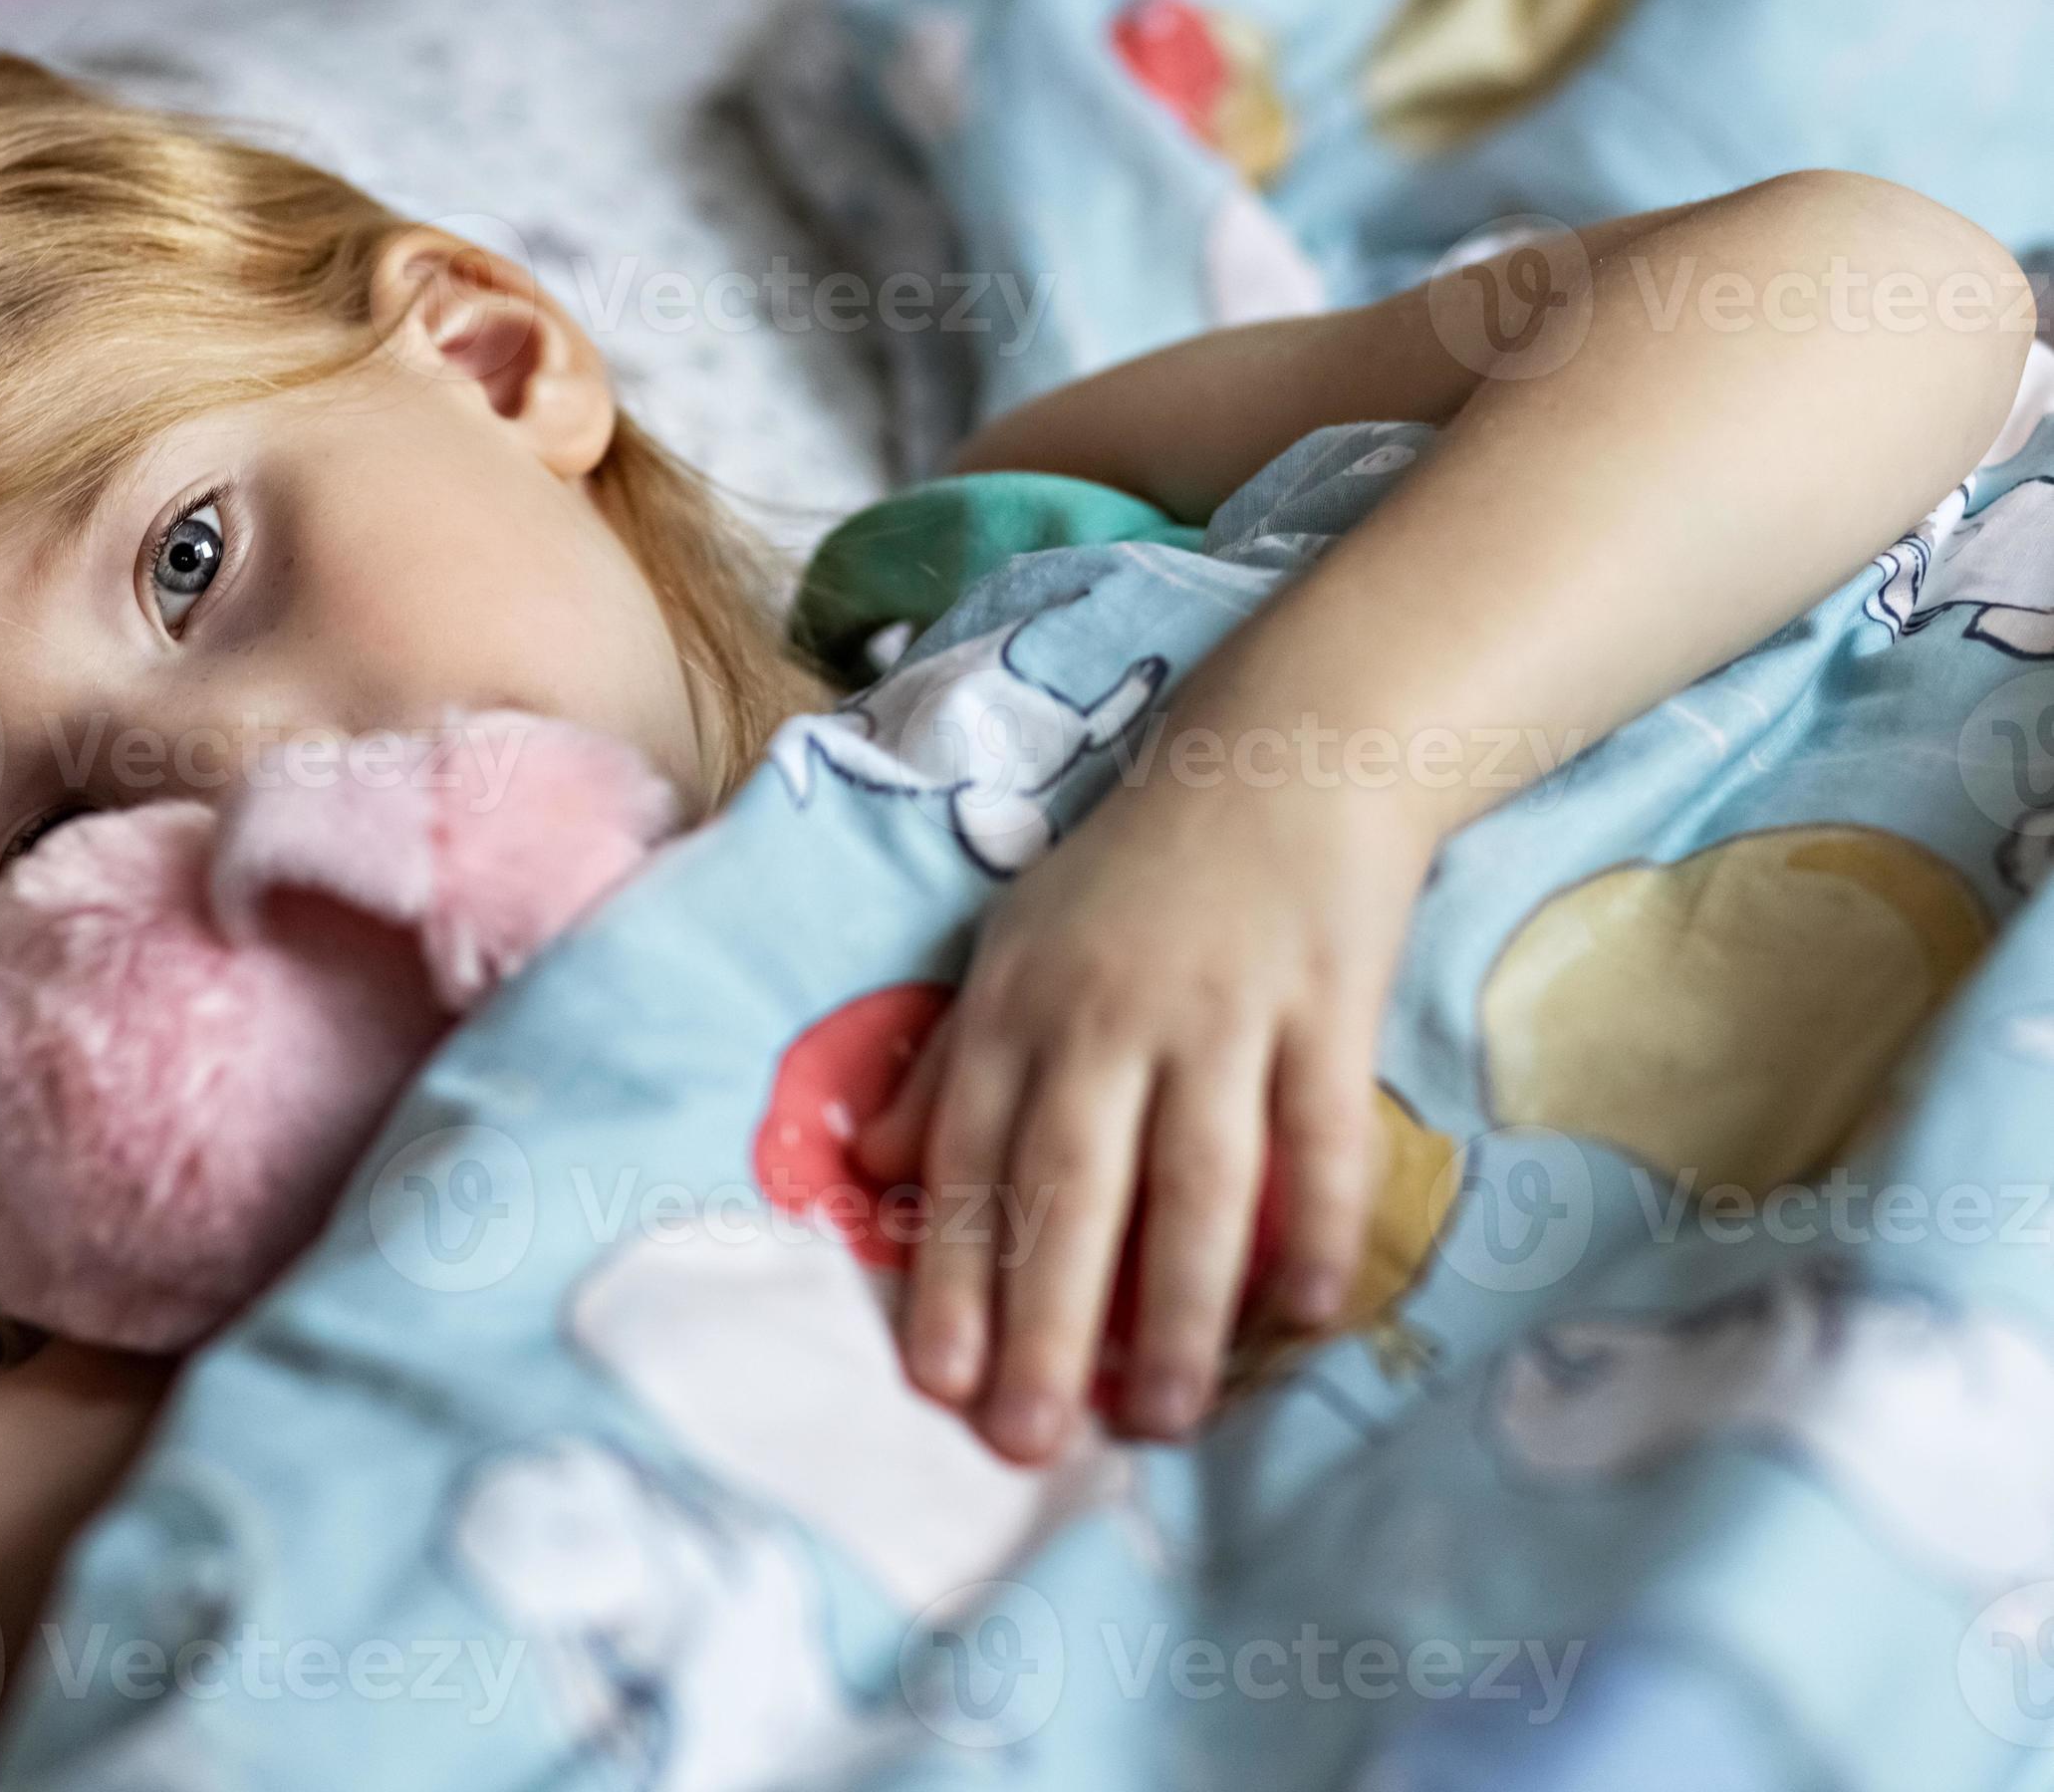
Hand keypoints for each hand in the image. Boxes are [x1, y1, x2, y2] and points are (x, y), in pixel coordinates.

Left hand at [856, 767, 1434, 1460]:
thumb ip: (946, 1062)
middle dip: (1044, 1319)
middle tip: (1028, 1438)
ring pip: (1197, 1178)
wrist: (1280, 754)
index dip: (950, 1270)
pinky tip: (1305, 1314)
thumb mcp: (1011, 947)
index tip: (934, 1381)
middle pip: (1069, 1185)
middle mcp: (1107, 1015)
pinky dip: (1318, 1220)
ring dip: (1179, 1305)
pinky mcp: (1327, 1002)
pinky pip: (1323, 1129)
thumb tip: (865, 1166)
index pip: (969, 1157)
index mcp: (1017, 1006)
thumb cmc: (1129, 874)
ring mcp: (1221, 1010)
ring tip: (1166, 1418)